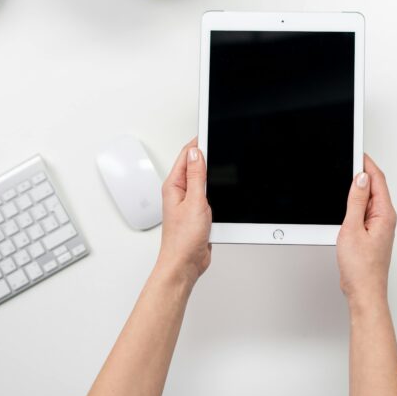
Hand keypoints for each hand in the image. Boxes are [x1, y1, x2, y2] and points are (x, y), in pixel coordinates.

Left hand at [155, 138, 212, 284]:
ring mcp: (189, 202)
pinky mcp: (198, 212)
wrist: (185, 264)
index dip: (199, 142)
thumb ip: (196, 176)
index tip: (211, 131)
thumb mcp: (194, 202)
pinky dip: (216, 188)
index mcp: (174, 185)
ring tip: (221, 158)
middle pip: (194, 164)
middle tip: (219, 141)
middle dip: (207, 153)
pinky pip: (207, 194)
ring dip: (212, 172)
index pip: (187, 155)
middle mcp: (180, 192)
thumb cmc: (183, 239)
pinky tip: (222, 187)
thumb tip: (196, 152)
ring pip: (203, 179)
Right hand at [337, 155, 396, 306]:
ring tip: (344, 177)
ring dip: (357, 188)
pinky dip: (355, 202)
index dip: (365, 163)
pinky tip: (345, 203)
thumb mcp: (353, 228)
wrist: (364, 292)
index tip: (356, 152)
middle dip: (361, 171)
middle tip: (347, 159)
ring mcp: (379, 226)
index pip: (376, 179)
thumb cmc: (362, 268)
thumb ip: (356, 201)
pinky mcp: (372, 233)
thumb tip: (360, 178)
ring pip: (369, 199)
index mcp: (384, 214)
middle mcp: (385, 218)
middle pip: (374, 186)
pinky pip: (365, 211)